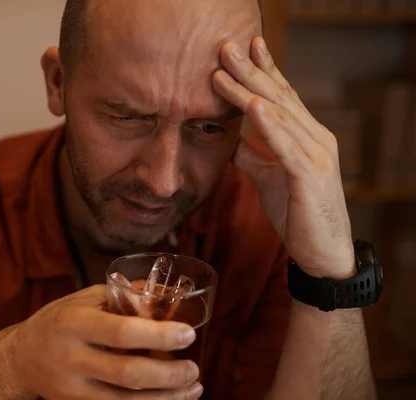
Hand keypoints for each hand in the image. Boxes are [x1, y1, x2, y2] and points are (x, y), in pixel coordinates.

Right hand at [7, 285, 202, 399]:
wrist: (20, 358)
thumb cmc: (58, 321)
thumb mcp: (83, 300)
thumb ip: (121, 297)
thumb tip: (164, 293)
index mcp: (74, 323)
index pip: (121, 332)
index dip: (158, 335)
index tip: (187, 334)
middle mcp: (71, 357)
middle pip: (128, 374)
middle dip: (169, 375)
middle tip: (194, 369)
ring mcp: (72, 387)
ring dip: (166, 398)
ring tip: (193, 388)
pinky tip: (169, 399)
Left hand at [212, 37, 354, 279]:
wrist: (322, 252)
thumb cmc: (297, 213)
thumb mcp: (269, 179)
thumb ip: (254, 157)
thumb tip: (232, 142)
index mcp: (306, 136)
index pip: (281, 96)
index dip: (263, 70)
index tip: (244, 46)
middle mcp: (315, 138)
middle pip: (278, 97)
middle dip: (251, 70)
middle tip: (226, 45)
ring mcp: (316, 155)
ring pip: (280, 115)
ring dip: (250, 90)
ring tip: (227, 69)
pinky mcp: (311, 177)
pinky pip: (287, 147)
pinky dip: (270, 125)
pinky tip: (253, 106)